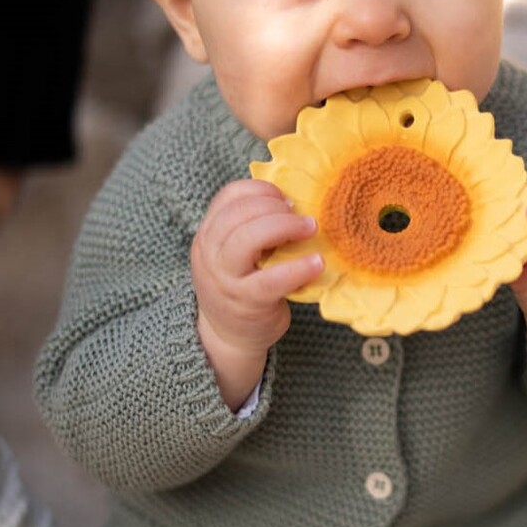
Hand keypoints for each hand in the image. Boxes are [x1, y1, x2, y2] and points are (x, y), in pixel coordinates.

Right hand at [191, 178, 322, 408]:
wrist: (229, 337)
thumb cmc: (243, 284)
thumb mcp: (236, 252)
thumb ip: (253, 226)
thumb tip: (295, 198)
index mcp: (208, 233)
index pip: (228, 196)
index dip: (261, 190)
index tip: (286, 199)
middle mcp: (210, 253)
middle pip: (237, 213)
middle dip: (275, 206)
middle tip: (302, 215)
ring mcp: (225, 279)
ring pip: (247, 239)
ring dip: (285, 227)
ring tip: (310, 228)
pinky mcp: (246, 302)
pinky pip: (272, 280)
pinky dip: (298, 268)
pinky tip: (317, 263)